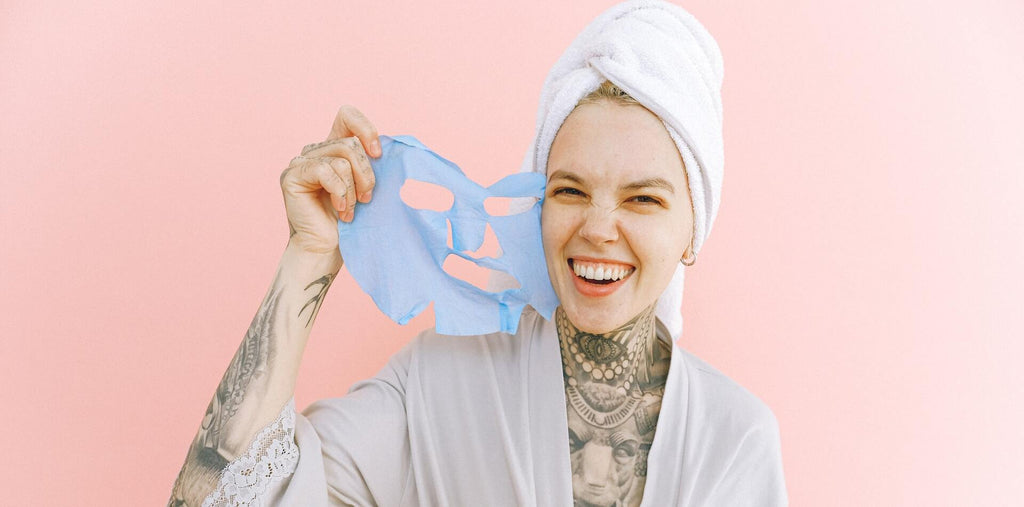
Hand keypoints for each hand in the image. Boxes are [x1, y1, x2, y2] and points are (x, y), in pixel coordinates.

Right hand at [280, 105, 380, 258]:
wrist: (327, 250)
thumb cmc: (350, 222)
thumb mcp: (367, 185)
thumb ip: (371, 161)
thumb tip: (387, 145)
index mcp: (333, 148)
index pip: (347, 115)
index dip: (366, 130)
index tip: (378, 155)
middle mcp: (315, 151)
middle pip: (350, 143)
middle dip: (366, 174)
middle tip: (365, 200)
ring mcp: (301, 162)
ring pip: (342, 159)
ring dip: (353, 189)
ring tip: (350, 210)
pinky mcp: (292, 176)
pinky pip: (326, 171)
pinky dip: (340, 192)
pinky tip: (340, 210)